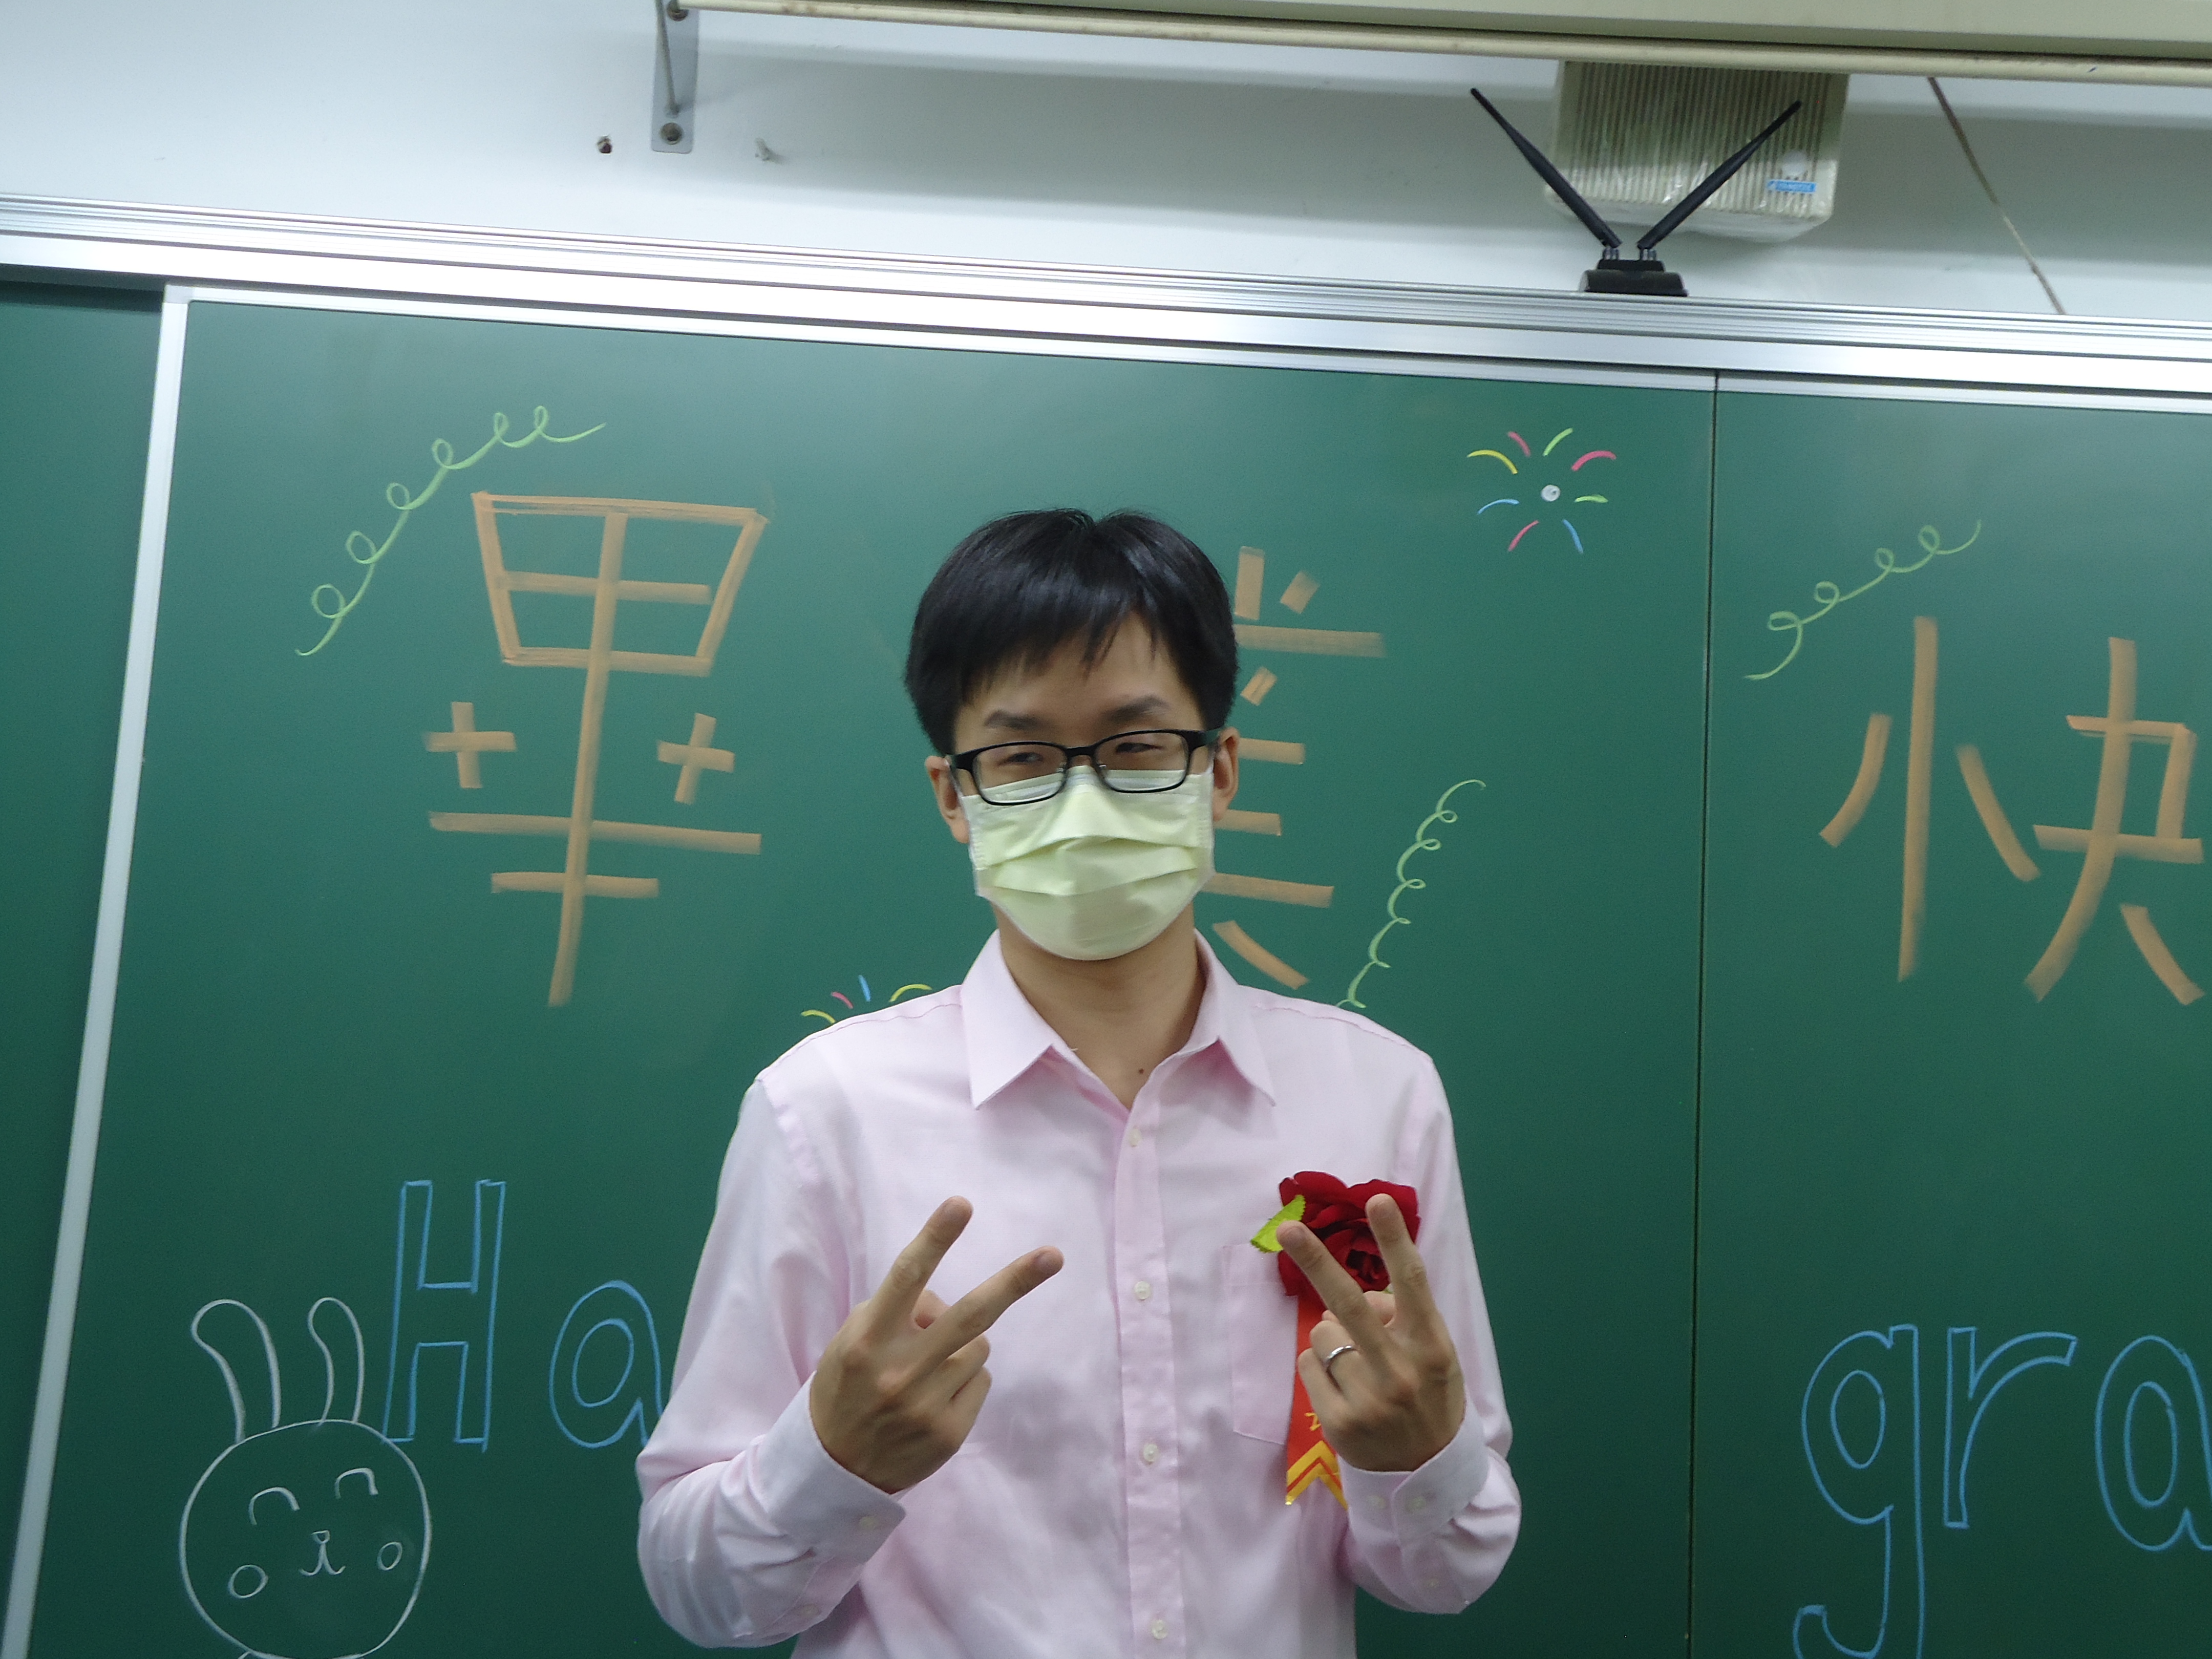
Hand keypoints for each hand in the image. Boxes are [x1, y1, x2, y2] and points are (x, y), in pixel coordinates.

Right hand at [809, 1197, 1062, 1493]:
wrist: (834, 1470)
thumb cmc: (847, 1387)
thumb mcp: (852, 1341)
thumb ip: (896, 1311)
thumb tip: (944, 1303)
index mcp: (869, 1339)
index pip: (906, 1278)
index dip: (935, 1238)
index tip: (961, 1204)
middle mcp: (899, 1370)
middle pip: (970, 1314)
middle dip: (1015, 1282)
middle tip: (1053, 1256)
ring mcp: (927, 1405)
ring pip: (977, 1347)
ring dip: (961, 1347)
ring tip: (926, 1370)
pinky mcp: (949, 1433)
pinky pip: (981, 1382)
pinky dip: (965, 1381)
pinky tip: (934, 1399)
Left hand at [1279, 1193, 1463, 1472]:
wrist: (1427, 1475)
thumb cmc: (1430, 1398)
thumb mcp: (1434, 1356)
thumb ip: (1402, 1319)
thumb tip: (1351, 1298)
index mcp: (1432, 1347)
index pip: (1413, 1283)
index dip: (1395, 1239)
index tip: (1379, 1199)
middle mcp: (1402, 1370)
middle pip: (1350, 1304)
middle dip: (1317, 1261)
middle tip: (1288, 1228)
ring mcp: (1369, 1398)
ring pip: (1323, 1333)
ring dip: (1331, 1339)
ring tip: (1358, 1367)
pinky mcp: (1339, 1421)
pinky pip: (1308, 1364)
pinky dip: (1318, 1367)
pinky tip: (1343, 1389)